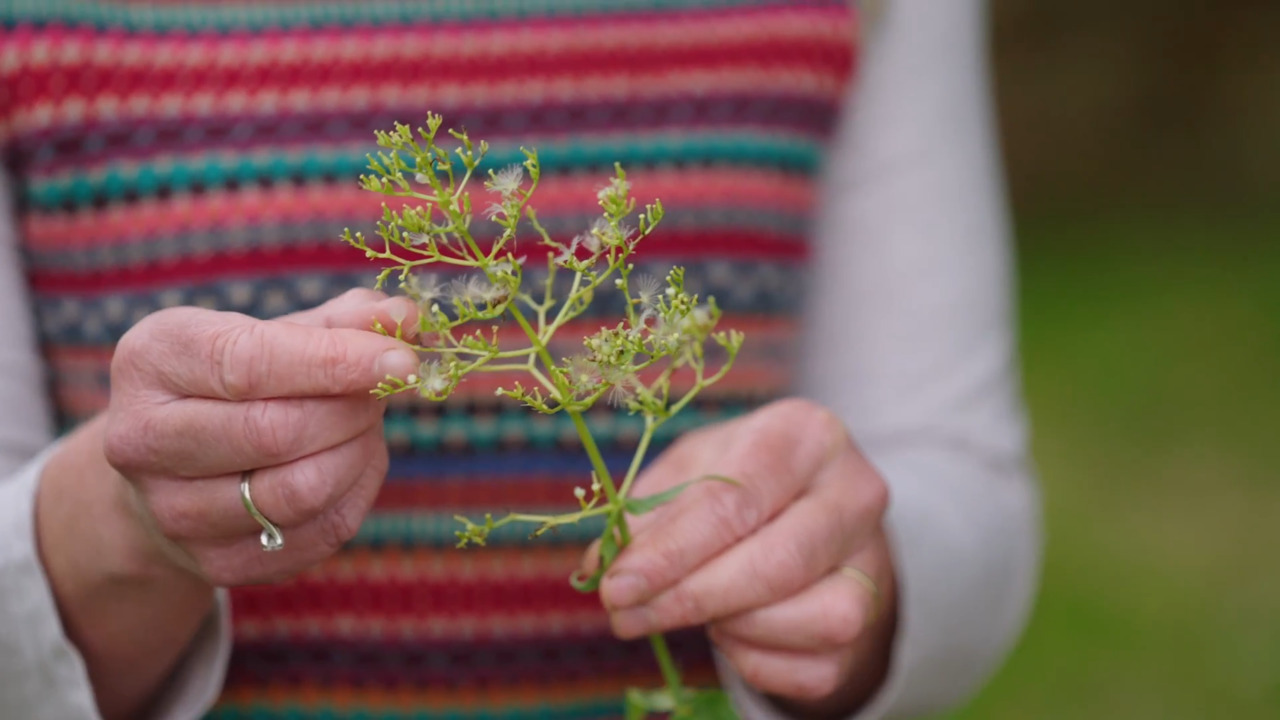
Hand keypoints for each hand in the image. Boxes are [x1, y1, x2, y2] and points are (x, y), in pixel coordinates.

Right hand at [101, 289, 419, 584]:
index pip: (250, 363)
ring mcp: (172, 512)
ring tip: (362, 426)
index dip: (337, 361)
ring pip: (302, 491)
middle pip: (276, 432)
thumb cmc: (238, 381)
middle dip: (352, 409)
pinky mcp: (216, 563)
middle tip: (383, 391)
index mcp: (153, 359)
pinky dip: (355, 492)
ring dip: (358, 453)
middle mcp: (143, 440)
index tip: (402, 358)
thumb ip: (344, 320)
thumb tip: (406, 318)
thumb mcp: (275, 331)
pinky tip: (351, 464)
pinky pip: (320, 533)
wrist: (176, 467)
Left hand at [594, 399, 896, 713]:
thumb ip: (646, 514)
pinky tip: (732, 629)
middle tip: (626, 616)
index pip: (735, 502)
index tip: (616, 586)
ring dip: (733, 628)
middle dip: (690, 598)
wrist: (817, 514)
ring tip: (696, 608)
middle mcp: (855, 491)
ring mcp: (873, 559)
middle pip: (776, 564)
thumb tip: (604, 568)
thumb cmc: (742, 483)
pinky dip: (757, 660)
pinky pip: (814, 666)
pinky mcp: (872, 619)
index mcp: (806, 434)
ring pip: (810, 619)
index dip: (671, 552)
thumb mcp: (692, 471)